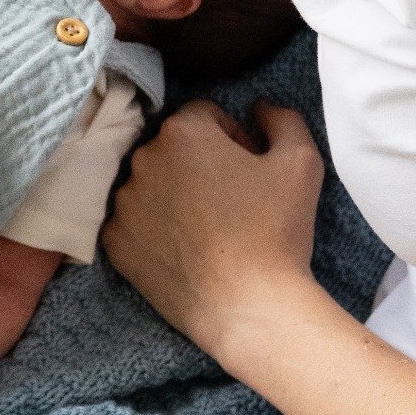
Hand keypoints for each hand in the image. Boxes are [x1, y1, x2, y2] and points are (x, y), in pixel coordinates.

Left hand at [101, 99, 324, 362]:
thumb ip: (281, 118)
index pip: (204, 115)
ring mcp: (123, 203)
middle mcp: (142, 160)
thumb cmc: (277, 232)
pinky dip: (154, 226)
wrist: (249, 306)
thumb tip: (258, 107)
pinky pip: (134, 219)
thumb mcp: (300, 161)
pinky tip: (186, 247)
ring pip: (151, 182)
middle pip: (173, 146)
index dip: (232, 137)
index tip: (248, 168)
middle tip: (231, 198)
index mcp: (182, 132)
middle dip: (200, 162)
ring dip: (174, 192)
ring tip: (209, 227)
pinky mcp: (114, 242)